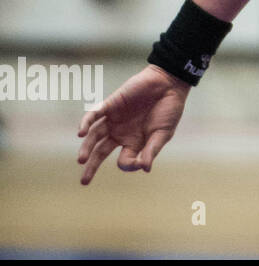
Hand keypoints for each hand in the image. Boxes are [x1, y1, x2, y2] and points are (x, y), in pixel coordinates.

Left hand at [77, 64, 190, 184]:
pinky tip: (82, 134)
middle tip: (84, 182)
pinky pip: (93, 115)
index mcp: (134, 143)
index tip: (140, 163)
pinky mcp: (110, 105)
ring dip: (87, 148)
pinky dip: (86, 124)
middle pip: (101, 152)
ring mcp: (114, 120)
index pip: (125, 161)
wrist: (168, 83)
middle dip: (92, 167)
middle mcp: (121, 133)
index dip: (130, 165)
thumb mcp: (163, 133)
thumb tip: (145, 169)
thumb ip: (152, 149)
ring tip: (82, 160)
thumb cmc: (169, 109)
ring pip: (94, 137)